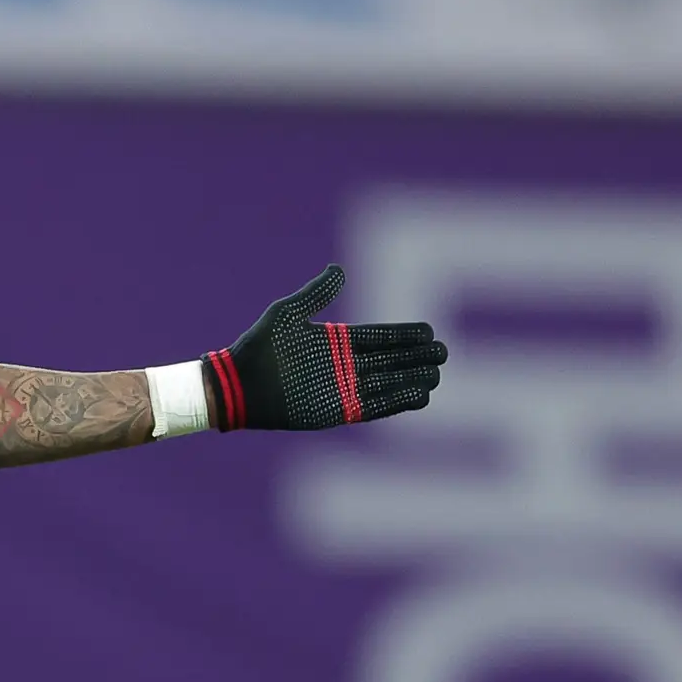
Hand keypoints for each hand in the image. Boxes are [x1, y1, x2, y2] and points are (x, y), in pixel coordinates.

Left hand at [203, 265, 444, 430]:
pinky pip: (372, 407)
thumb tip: (340, 269)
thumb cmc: (258, 347)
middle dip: (416, 358)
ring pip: (386, 384)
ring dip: (411, 380)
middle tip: (443, 354)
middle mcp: (343, 366)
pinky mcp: (335, 411)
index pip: (380, 337)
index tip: (430, 332)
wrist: (238, 384)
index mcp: (336, 341)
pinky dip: (394, 402)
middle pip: (389, 360)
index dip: (405, 336)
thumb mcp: (288, 314)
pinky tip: (417, 397)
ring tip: (437, 377)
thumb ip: (316, 294)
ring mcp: (341, 389)